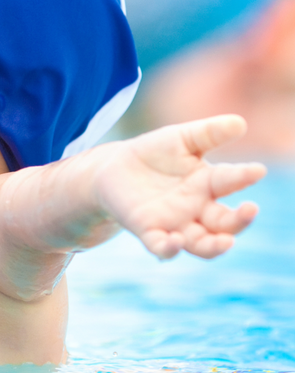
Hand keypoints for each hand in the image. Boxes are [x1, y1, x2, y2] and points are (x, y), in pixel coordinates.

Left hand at [94, 115, 265, 258]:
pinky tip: (174, 242)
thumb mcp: (180, 138)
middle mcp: (197, 209)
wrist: (114, 167)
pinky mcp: (148, 231)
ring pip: (202, 244)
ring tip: (226, 242)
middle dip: (240, 220)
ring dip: (215, 246)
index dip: (245, 176)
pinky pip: (162, 247)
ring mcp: (174, 223)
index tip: (257, 170)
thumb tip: (240, 123)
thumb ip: (208, 133)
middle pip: (226, 223)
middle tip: (250, 209)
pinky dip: (169, 249)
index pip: (232, 181)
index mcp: (208, 183)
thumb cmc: (154, 153)